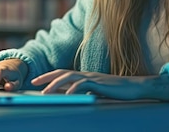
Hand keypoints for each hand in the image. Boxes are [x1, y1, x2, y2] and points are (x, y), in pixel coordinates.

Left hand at [31, 70, 168, 100]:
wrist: (134, 87)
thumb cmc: (115, 91)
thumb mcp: (95, 91)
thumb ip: (83, 91)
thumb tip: (68, 95)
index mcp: (84, 76)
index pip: (62, 73)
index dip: (48, 76)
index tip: (36, 81)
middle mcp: (86, 74)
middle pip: (62, 73)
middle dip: (47, 77)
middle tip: (34, 83)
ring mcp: (92, 78)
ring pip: (70, 78)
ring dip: (56, 84)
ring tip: (46, 92)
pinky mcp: (100, 83)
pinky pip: (84, 85)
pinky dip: (74, 89)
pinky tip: (67, 95)